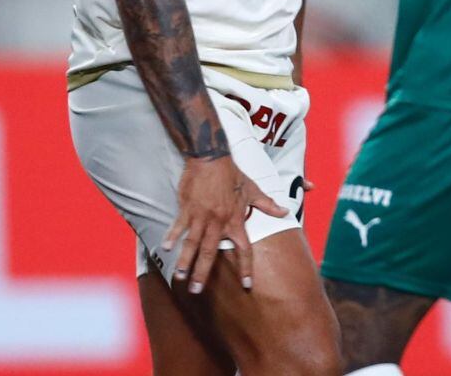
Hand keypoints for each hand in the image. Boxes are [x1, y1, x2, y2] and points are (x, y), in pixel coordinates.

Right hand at [162, 156, 287, 293]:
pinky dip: (171, 236)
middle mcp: (218, 222)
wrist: (212, 159)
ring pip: (192, 243)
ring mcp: (200, 217)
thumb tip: (285, 213)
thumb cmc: (233, 175)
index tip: (247, 285)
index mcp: (235, 220)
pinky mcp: (187, 209)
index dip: (246, 267)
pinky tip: (164, 248)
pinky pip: (178, 226)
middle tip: (197, 291)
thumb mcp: (253, 190)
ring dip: (185, 261)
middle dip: (203, 273)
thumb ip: (268, 205)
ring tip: (180, 278)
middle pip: (210, 252)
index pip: (243, 248)